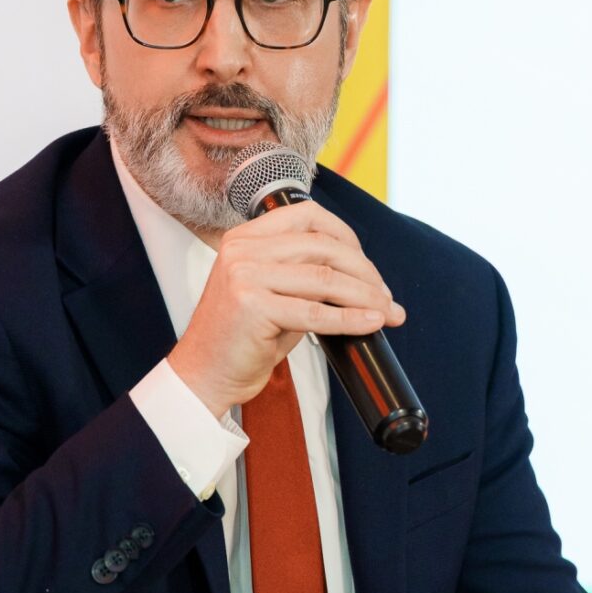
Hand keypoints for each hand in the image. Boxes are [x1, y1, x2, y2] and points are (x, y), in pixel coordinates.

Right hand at [170, 200, 405, 413]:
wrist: (205, 375)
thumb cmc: (242, 338)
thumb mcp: (272, 293)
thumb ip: (304, 275)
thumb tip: (364, 278)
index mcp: (245, 238)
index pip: (307, 216)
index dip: (347, 236)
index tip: (367, 266)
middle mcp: (242, 250)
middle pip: (323, 247)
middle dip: (365, 272)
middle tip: (385, 296)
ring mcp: (244, 276)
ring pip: (325, 279)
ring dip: (365, 296)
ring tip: (386, 312)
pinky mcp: (252, 306)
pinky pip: (315, 313)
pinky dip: (350, 319)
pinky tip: (371, 323)